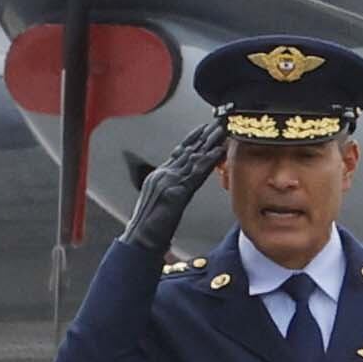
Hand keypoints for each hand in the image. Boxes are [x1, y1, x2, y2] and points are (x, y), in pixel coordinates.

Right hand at [123, 121, 231, 254]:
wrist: (139, 240)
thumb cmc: (148, 229)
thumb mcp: (160, 205)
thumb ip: (171, 192)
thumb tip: (180, 189)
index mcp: (159, 176)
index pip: (179, 152)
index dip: (193, 138)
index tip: (205, 127)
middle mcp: (163, 174)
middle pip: (187, 150)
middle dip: (204, 134)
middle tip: (219, 121)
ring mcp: (168, 181)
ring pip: (193, 157)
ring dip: (209, 142)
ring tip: (223, 130)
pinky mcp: (176, 192)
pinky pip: (195, 173)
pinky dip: (208, 161)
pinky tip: (218, 152)